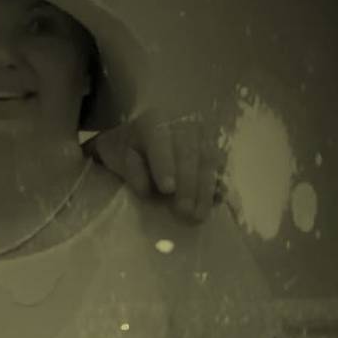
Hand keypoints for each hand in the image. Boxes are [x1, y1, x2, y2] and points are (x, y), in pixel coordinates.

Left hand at [90, 110, 223, 221]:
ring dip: (205, 189)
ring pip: (208, 160)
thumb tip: (148, 191)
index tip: (167, 190)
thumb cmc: (125, 148)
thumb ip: (131, 171)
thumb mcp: (117, 156)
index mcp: (153, 122)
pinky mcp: (214, 143)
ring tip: (199, 214)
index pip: (160, 144)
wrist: (138, 133)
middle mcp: (181, 123)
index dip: (165, 166)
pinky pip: (220, 162)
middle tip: (185, 212)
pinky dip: (219, 182)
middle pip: (189, 154)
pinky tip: (218, 199)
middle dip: (188, 186)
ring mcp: (201, 131)